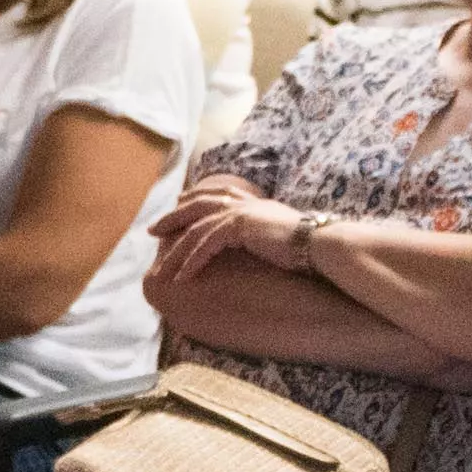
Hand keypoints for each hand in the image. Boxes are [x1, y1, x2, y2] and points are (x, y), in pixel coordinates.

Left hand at [151, 177, 299, 272]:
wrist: (319, 244)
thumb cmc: (304, 245)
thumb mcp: (276, 234)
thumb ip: (260, 232)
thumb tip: (256, 241)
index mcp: (251, 201)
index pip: (214, 194)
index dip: (192, 198)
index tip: (176, 203)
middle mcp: (242, 202)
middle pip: (196, 205)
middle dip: (172, 218)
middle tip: (151, 230)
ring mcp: (240, 213)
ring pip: (196, 229)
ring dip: (177, 251)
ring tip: (162, 268)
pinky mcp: (239, 227)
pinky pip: (206, 244)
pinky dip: (192, 261)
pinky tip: (182, 277)